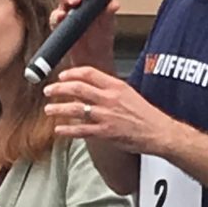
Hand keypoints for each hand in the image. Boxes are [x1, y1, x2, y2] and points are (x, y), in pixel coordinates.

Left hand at [43, 66, 177, 154]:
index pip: (89, 73)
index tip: (62, 76)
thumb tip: (91, 88)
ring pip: (75, 109)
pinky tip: (59, 129)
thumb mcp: (129, 94)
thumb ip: (110, 90)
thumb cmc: (146, 115)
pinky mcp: (105, 132)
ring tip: (49, 109)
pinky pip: (81, 130)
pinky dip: (67, 130)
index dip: (71, 73)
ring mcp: (106, 116)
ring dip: (58, 108)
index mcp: (116, 86)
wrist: (159, 132)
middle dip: (59, 88)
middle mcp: (109, 99)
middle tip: (49, 90)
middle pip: (78, 88)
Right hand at [51, 0, 118, 72]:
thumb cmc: (101, 39)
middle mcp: (78, 2)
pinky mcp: (59, 25)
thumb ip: (109, 13)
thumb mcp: (108, 25)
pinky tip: (62, 16)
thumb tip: (113, 3)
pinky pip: (55, 17)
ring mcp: (67, 12)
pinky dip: (57, 15)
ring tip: (75, 2)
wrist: (94, 59)